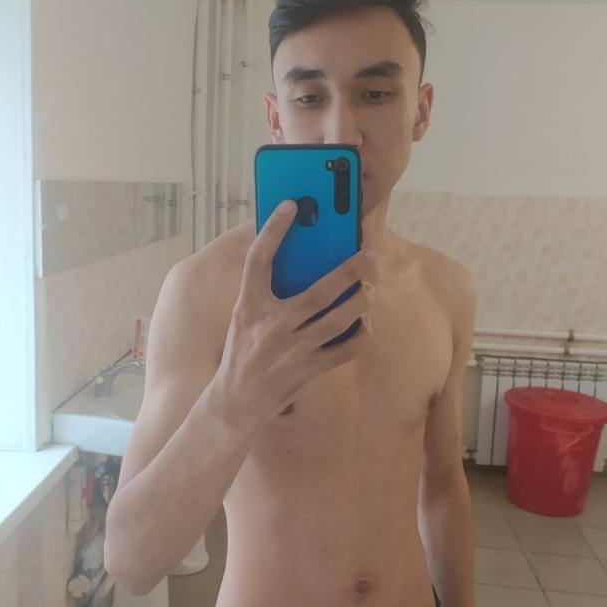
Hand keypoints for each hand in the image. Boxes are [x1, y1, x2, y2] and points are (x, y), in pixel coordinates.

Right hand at [214, 200, 378, 423]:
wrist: (236, 400)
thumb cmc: (242, 352)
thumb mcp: (245, 317)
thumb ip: (266, 293)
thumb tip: (302, 262)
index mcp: (250, 306)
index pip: (259, 260)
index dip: (273, 230)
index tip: (290, 205)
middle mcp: (271, 326)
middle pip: (317, 293)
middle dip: (349, 273)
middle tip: (369, 257)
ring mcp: (291, 350)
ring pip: (336, 322)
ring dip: (359, 304)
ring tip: (371, 290)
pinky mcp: (306, 370)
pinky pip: (342, 351)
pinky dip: (358, 336)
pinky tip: (365, 324)